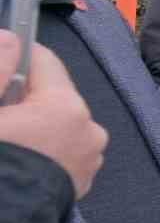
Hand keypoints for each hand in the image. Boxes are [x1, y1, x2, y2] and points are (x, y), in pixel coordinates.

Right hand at [0, 32, 104, 198]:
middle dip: (19, 97)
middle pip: (50, 95)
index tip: (0, 61)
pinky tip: (14, 161)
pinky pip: (59, 150)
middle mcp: (88, 130)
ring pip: (55, 124)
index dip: (15, 58)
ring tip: (5, 141)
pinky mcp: (80, 183)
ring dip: (30, 124)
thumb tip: (10, 39)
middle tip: (0, 116)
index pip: (44, 62)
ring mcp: (88, 160)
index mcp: (65, 108)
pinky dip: (39, 148)